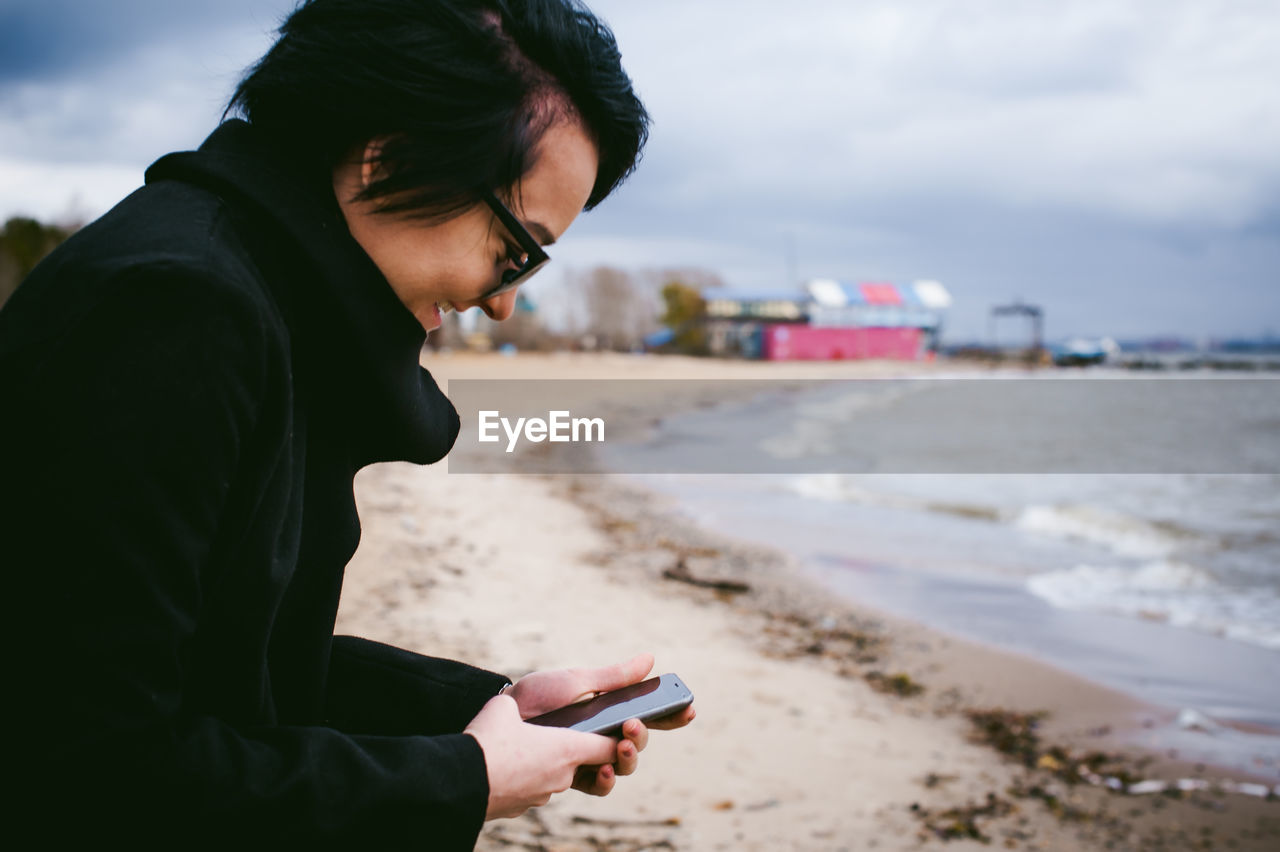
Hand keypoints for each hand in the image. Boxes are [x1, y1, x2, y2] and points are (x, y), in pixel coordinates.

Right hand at [464, 694, 616, 819]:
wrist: (456, 783)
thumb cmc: (486, 742)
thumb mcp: (503, 706)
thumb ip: (520, 702)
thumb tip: (516, 705)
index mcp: (567, 749)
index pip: (609, 747)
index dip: (618, 739)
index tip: (621, 730)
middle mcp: (562, 776)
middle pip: (588, 764)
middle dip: (585, 751)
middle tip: (574, 735)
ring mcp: (542, 794)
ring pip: (559, 776)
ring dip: (552, 763)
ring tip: (531, 746)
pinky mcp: (522, 806)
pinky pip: (534, 786)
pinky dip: (529, 775)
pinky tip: (510, 763)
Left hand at [505, 653, 696, 796]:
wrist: (501, 718)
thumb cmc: (537, 696)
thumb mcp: (577, 681)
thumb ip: (614, 677)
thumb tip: (650, 659)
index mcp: (610, 710)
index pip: (648, 715)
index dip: (671, 715)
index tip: (688, 709)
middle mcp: (603, 735)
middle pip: (639, 743)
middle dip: (644, 736)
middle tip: (633, 726)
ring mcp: (589, 756)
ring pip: (623, 765)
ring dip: (628, 757)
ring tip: (620, 746)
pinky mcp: (572, 775)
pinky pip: (599, 785)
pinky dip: (606, 779)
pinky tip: (603, 768)